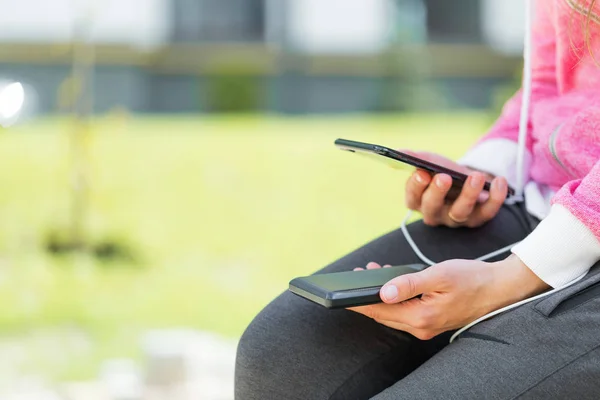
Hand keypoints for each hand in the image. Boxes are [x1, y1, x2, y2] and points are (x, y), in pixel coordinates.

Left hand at [350, 256, 548, 339]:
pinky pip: (403, 312)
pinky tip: (391, 282)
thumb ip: (408, 284)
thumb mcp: (438, 275)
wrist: (500, 288)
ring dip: (379, 295)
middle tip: (357, 274)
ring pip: (392, 313)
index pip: (379, 310)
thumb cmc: (472, 279)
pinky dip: (393, 298)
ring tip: (371, 273)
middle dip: (366, 295)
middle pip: (382, 314)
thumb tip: (383, 292)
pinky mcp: (430, 321)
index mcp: (421, 318)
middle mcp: (421, 328)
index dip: (358, 300)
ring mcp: (426, 327)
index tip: (341, 291)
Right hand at [402, 151, 507, 227]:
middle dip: (437, 193)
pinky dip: (495, 198)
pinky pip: (487, 212)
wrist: (467, 181)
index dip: (415, 187)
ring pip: (460, 212)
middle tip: (443, 177)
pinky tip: (498, 181)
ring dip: (468, 194)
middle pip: (432, 209)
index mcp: (419, 202)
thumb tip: (399, 151)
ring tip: (476, 175)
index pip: (412, 199)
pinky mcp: (479, 218)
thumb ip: (415, 158)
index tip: (421, 172)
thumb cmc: (443, 172)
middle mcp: (435, 214)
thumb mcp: (430, 163)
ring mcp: (457, 219)